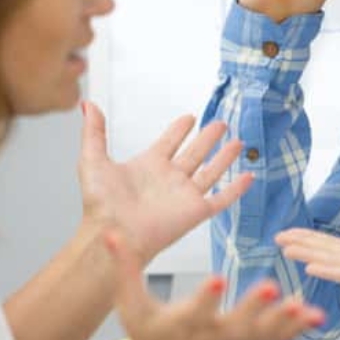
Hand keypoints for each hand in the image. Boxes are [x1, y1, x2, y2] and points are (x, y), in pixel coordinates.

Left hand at [77, 101, 251, 263]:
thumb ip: (94, 132)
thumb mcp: (92, 161)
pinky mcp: (196, 211)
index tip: (189, 118)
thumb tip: (89, 105)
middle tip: (220, 123)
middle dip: (208, 138)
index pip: (169, 142)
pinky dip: (237, 189)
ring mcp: (184, 195)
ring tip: (238, 142)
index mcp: (148, 166)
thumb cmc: (100, 206)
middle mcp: (169, 179)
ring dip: (225, 157)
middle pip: (195, 153)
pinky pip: (222, 198)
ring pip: (212, 171)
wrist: (113, 234)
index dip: (179, 129)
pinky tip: (249, 177)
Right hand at [105, 229, 324, 339]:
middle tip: (267, 289)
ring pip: (264, 331)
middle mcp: (215, 337)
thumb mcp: (133, 311)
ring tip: (300, 305)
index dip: (206, 296)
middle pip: (236, 320)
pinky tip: (314, 314)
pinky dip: (296, 328)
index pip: (197, 307)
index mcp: (186, 324)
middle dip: (252, 306)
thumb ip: (126, 272)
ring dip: (283, 318)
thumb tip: (112, 235)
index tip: (216, 281)